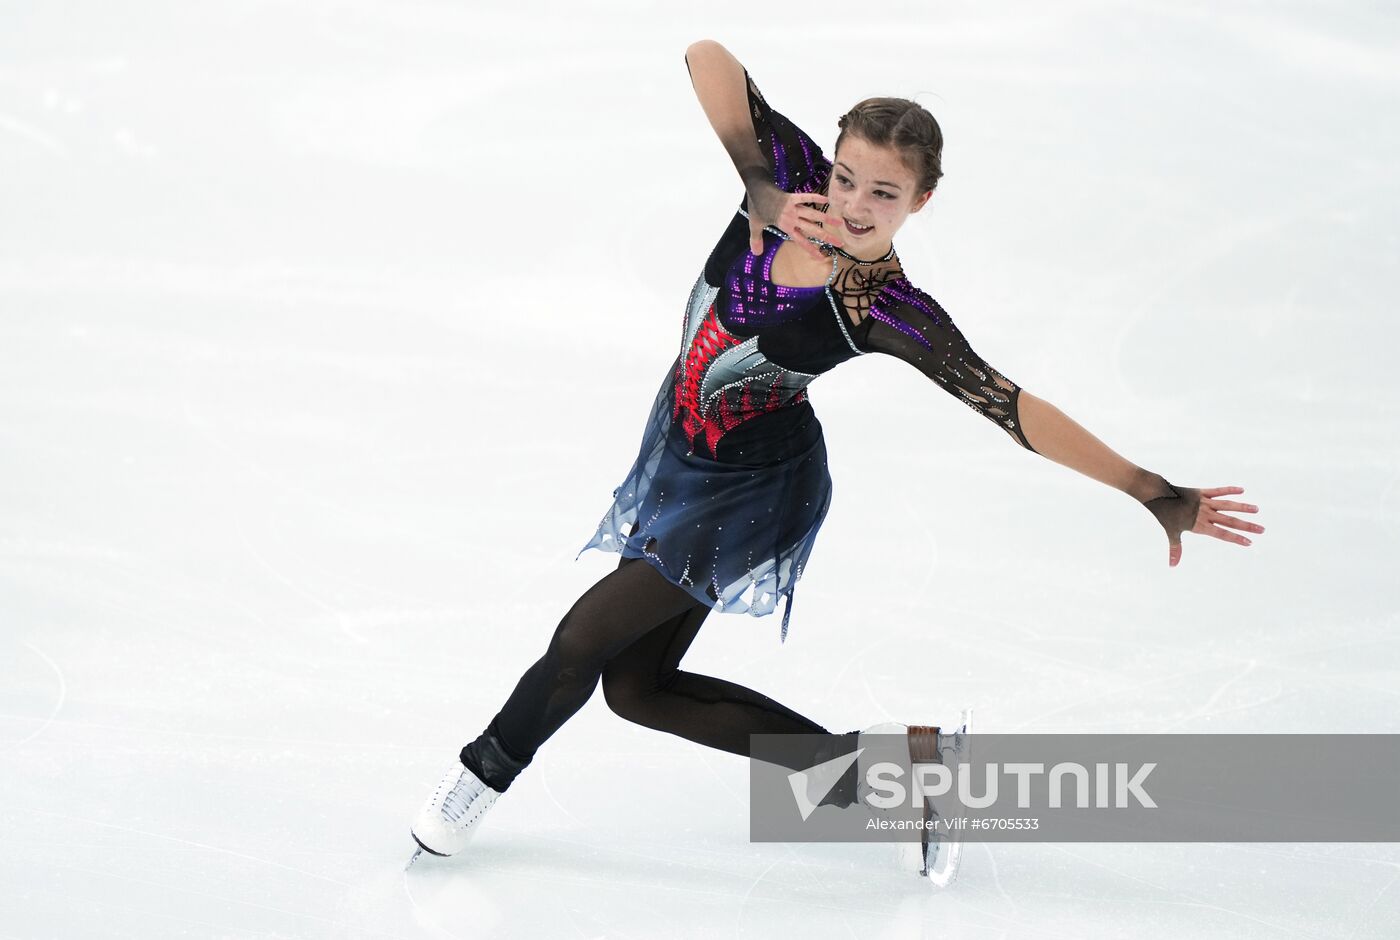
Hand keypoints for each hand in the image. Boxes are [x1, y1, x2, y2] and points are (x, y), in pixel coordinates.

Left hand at [744, 179, 844, 260]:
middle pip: (813, 229)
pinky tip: (826, 200)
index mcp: (785, 227)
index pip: (801, 241)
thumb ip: (756, 240)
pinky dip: (816, 198)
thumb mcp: (754, 226)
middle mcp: (792, 218)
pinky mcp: (793, 196)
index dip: (811, 249)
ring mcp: (793, 207)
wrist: (756, 190)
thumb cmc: (756, 208)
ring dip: (827, 219)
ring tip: (840, 222)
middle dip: (826, 237)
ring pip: (813, 214)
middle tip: (840, 242)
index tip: (822, 257)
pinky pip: (806, 197)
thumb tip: (756, 254)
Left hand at [1141, 483, 1262, 566]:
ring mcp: (1204, 502)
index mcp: (1200, 525)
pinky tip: (1241, 490)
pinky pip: (1218, 490)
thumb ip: (1176, 549)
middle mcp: (1205, 513)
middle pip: (1229, 520)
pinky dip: (1229, 490)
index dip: (1236, 538)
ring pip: (1227, 505)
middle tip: (1262, 529)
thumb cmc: (1164, 515)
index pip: (1222, 533)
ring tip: (1256, 510)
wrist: (1158, 495)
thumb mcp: (1171, 533)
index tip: (1249, 542)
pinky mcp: (1202, 492)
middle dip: (1246, 526)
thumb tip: (1172, 566)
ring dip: (1242, 507)